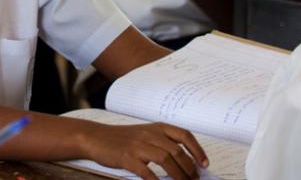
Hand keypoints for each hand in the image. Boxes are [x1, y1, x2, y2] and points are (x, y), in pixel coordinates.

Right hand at [81, 122, 207, 179]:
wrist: (96, 137)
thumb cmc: (122, 138)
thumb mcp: (144, 134)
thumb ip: (162, 143)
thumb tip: (185, 161)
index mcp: (157, 127)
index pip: (184, 135)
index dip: (197, 150)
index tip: (204, 164)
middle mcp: (150, 134)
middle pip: (177, 151)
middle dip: (190, 168)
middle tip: (194, 179)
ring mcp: (138, 145)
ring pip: (166, 160)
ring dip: (179, 175)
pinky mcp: (127, 157)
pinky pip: (147, 171)